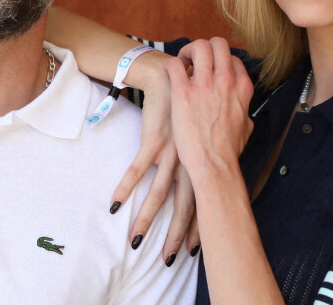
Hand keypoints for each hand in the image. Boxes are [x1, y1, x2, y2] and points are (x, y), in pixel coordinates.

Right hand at [110, 58, 199, 260]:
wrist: (170, 75)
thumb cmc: (187, 98)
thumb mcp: (204, 123)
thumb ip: (210, 144)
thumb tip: (216, 164)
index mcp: (201, 155)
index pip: (202, 198)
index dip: (197, 224)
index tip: (193, 247)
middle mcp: (189, 156)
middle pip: (184, 202)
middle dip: (175, 232)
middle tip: (170, 257)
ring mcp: (171, 150)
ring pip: (159, 191)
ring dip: (145, 217)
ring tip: (135, 239)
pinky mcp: (153, 139)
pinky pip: (137, 168)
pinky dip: (126, 187)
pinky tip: (116, 204)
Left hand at [166, 38, 253, 177]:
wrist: (214, 165)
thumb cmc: (228, 150)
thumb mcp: (246, 127)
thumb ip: (244, 111)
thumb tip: (242, 110)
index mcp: (241, 86)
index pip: (232, 57)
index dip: (219, 61)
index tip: (210, 70)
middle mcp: (225, 80)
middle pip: (217, 43)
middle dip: (205, 47)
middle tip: (195, 60)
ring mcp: (204, 84)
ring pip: (197, 46)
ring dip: (187, 52)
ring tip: (182, 64)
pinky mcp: (183, 92)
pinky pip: (174, 64)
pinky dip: (171, 65)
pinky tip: (171, 76)